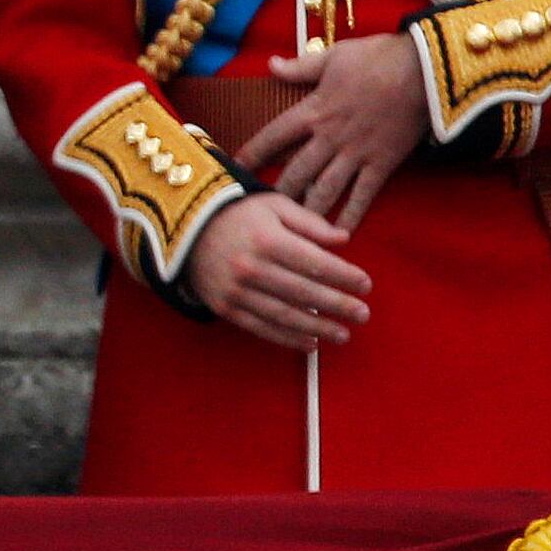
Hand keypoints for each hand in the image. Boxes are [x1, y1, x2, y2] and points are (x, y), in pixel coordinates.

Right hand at [186, 194, 371, 350]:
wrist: (185, 230)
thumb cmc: (237, 215)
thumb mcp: (273, 206)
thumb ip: (309, 222)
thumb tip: (344, 239)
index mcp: (268, 240)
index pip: (316, 263)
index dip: (345, 276)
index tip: (365, 285)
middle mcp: (252, 268)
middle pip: (305, 292)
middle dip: (338, 305)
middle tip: (363, 314)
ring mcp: (237, 291)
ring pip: (285, 315)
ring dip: (318, 328)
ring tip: (343, 334)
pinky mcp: (225, 307)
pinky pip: (261, 327)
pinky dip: (287, 338)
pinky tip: (310, 343)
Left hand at [234, 33, 427, 230]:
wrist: (425, 68)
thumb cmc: (379, 57)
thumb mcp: (334, 56)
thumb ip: (300, 67)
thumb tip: (271, 64)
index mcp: (314, 111)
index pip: (273, 136)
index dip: (253, 152)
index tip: (235, 167)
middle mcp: (329, 137)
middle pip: (296, 172)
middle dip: (277, 193)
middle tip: (261, 212)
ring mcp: (356, 153)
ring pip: (325, 189)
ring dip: (307, 211)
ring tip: (293, 231)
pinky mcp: (383, 162)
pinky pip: (363, 195)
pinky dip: (351, 215)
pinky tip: (339, 234)